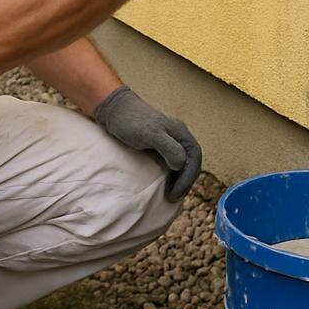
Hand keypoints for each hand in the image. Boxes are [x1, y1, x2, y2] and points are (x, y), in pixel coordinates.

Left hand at [94, 86, 201, 202]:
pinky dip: (171, 176)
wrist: (114, 110)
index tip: (175, 194)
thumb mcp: (150, 134)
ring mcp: (169, 141)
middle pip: (190, 162)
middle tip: (173, 198)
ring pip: (182, 164)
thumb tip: (181, 165)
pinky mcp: (158, 145)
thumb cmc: (131, 121)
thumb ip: (169, 148)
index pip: (194, 158)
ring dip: (179, 180)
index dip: (188, 178)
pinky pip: (171, 163)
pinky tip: (164, 185)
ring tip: (169, 195)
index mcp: (180, 133)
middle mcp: (178, 136)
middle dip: (185, 182)